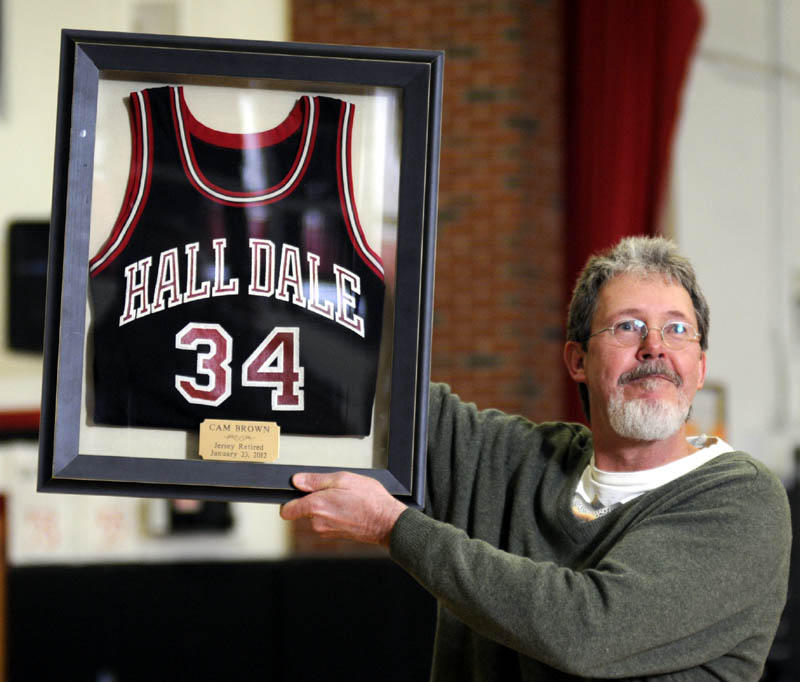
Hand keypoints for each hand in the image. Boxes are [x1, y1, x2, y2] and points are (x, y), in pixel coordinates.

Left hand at [279, 471, 406, 546]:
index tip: (297, 493)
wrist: (387, 522)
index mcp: (316, 506)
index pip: (287, 510)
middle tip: (334, 491)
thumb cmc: (370, 500)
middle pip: (304, 510)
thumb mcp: (343, 479)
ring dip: (326, 507)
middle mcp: (318, 522)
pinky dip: (334, 514)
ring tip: (345, 499)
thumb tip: (297, 480)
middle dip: (314, 499)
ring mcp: (326, 531)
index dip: (290, 500)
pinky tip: (349, 508)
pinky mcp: (335, 535)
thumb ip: (316, 480)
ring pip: (317, 515)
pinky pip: (327, 522)